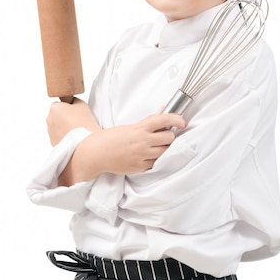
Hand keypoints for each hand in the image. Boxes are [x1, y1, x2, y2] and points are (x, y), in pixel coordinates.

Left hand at [46, 98, 99, 145]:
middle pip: (57, 116)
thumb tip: (71, 101)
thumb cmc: (84, 122)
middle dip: (65, 117)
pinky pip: (58, 137)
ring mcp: (50, 132)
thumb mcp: (82, 104)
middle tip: (77, 121)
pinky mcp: (53, 143)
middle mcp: (49, 120)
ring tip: (76, 131)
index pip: (59, 104)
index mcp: (54, 108)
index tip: (76, 112)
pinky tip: (74, 138)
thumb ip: (74, 100)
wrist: (86, 143)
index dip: (68, 107)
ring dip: (64, 127)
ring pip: (57, 127)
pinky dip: (64, 137)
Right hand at [59, 112, 186, 184]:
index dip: (176, 119)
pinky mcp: (140, 167)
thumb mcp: (129, 127)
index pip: (163, 120)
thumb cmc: (112, 138)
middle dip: (169, 136)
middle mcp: (142, 141)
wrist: (97, 153)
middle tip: (165, 136)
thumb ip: (147, 122)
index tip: (182, 122)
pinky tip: (148, 156)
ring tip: (157, 146)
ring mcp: (141, 156)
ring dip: (164, 148)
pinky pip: (156, 163)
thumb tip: (162, 112)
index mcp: (139, 128)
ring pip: (165, 152)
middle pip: (169, 138)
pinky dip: (155, 159)